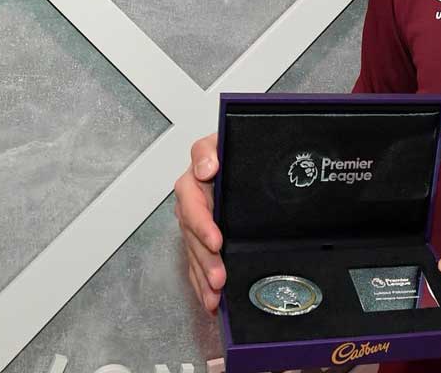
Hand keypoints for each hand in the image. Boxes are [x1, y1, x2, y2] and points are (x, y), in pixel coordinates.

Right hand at [174, 133, 224, 313]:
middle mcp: (194, 202)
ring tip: (214, 296)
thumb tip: (206, 166)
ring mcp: (198, 222)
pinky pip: (198, 262)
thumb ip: (209, 149)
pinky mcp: (205, 238)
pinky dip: (202, 283)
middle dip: (204, 258)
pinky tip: (211, 301)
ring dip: (202, 275)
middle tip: (218, 276)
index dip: (202, 223)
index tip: (216, 241)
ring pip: (194, 252)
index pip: (193, 200)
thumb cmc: (234, 148)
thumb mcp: (223, 140)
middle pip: (192, 233)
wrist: (247, 153)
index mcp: (197, 178)